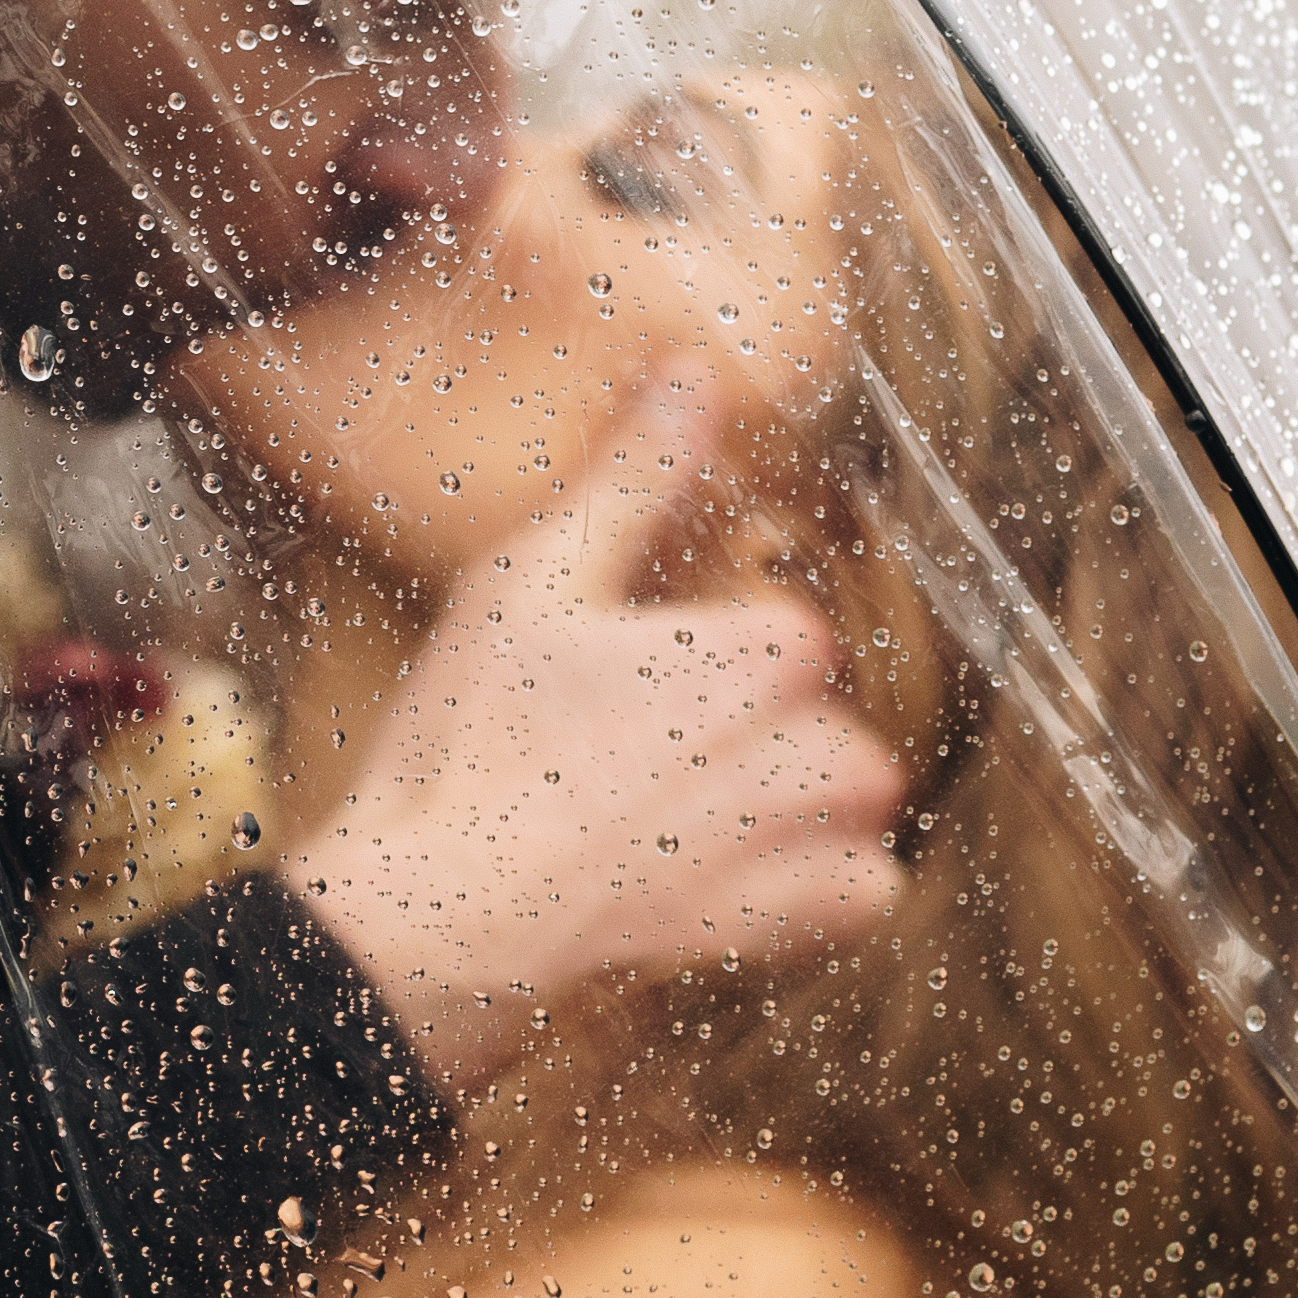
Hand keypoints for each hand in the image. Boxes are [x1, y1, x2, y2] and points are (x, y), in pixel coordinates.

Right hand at [268, 368, 907, 1093]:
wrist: (438, 923)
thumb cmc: (474, 750)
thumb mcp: (535, 580)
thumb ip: (635, 474)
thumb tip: (693, 373)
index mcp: (772, 646)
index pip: (782, 624)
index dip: (701, 649)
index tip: (627, 678)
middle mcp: (818, 744)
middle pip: (816, 708)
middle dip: (750, 722)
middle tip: (631, 748)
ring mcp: (809, 844)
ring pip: (850, 792)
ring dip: (794, 795)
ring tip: (672, 808)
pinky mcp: (789, 925)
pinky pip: (858, 889)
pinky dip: (818, 882)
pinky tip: (726, 869)